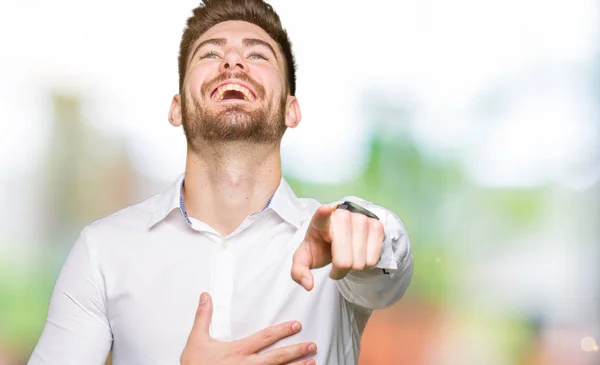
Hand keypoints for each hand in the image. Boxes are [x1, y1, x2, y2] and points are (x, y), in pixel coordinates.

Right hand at [181, 293, 316, 364]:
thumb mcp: (196, 341)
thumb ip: (203, 317)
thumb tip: (206, 296)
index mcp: (237, 351)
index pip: (265, 338)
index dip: (282, 330)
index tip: (296, 325)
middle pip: (277, 357)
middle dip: (297, 350)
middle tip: (312, 345)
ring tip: (312, 362)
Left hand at [291, 204, 384, 290]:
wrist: (337, 237)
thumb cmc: (320, 246)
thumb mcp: (305, 258)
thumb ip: (299, 271)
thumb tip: (308, 285)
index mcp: (319, 221)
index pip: (321, 216)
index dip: (323, 213)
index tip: (325, 209)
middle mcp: (342, 216)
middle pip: (344, 261)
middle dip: (340, 269)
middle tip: (336, 263)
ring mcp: (361, 219)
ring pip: (361, 262)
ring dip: (354, 267)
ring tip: (347, 257)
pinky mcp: (376, 225)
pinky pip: (374, 258)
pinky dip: (367, 263)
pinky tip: (360, 254)